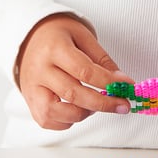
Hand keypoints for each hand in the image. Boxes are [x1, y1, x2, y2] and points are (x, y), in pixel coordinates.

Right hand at [16, 14, 132, 129]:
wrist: (30, 37)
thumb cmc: (59, 36)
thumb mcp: (83, 37)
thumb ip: (102, 60)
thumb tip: (121, 82)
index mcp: (54, 49)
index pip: (84, 70)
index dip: (108, 82)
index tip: (127, 85)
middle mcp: (39, 70)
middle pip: (73, 94)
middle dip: (103, 103)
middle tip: (123, 105)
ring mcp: (31, 88)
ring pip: (56, 112)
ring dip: (82, 113)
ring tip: (95, 104)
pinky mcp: (29, 101)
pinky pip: (47, 121)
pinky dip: (67, 121)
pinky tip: (78, 109)